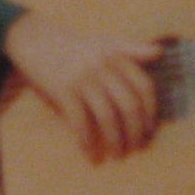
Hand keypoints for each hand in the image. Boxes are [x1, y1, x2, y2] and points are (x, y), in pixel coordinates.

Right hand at [3, 10, 164, 161]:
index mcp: (116, 55)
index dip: (150, 110)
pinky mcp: (63, 90)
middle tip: (136, 148)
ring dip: (115, 140)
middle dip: (135, 131)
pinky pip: (80, 121)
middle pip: (129, 104)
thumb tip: (159, 52)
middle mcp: (102, 67)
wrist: (34, 39)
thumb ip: (131, 49)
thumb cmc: (73, 46)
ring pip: (107, 116)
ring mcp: (82, 78)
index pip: (143, 86)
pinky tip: (90, 154)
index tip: (150, 130)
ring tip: (117, 155)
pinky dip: (87, 140)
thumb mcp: (104, 42)